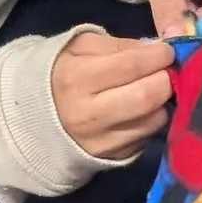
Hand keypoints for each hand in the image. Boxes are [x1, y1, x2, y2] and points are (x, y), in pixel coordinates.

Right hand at [50, 26, 171, 160]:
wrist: (35, 118)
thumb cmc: (63, 74)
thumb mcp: (82, 48)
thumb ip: (120, 45)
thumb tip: (158, 48)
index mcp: (75, 79)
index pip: (130, 65)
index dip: (158, 56)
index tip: (167, 51)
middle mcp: (87, 114)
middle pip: (146, 96)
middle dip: (166, 79)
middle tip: (166, 71)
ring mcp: (101, 141)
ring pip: (153, 119)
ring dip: (162, 101)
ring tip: (154, 89)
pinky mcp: (113, 157)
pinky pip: (147, 136)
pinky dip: (152, 119)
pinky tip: (141, 110)